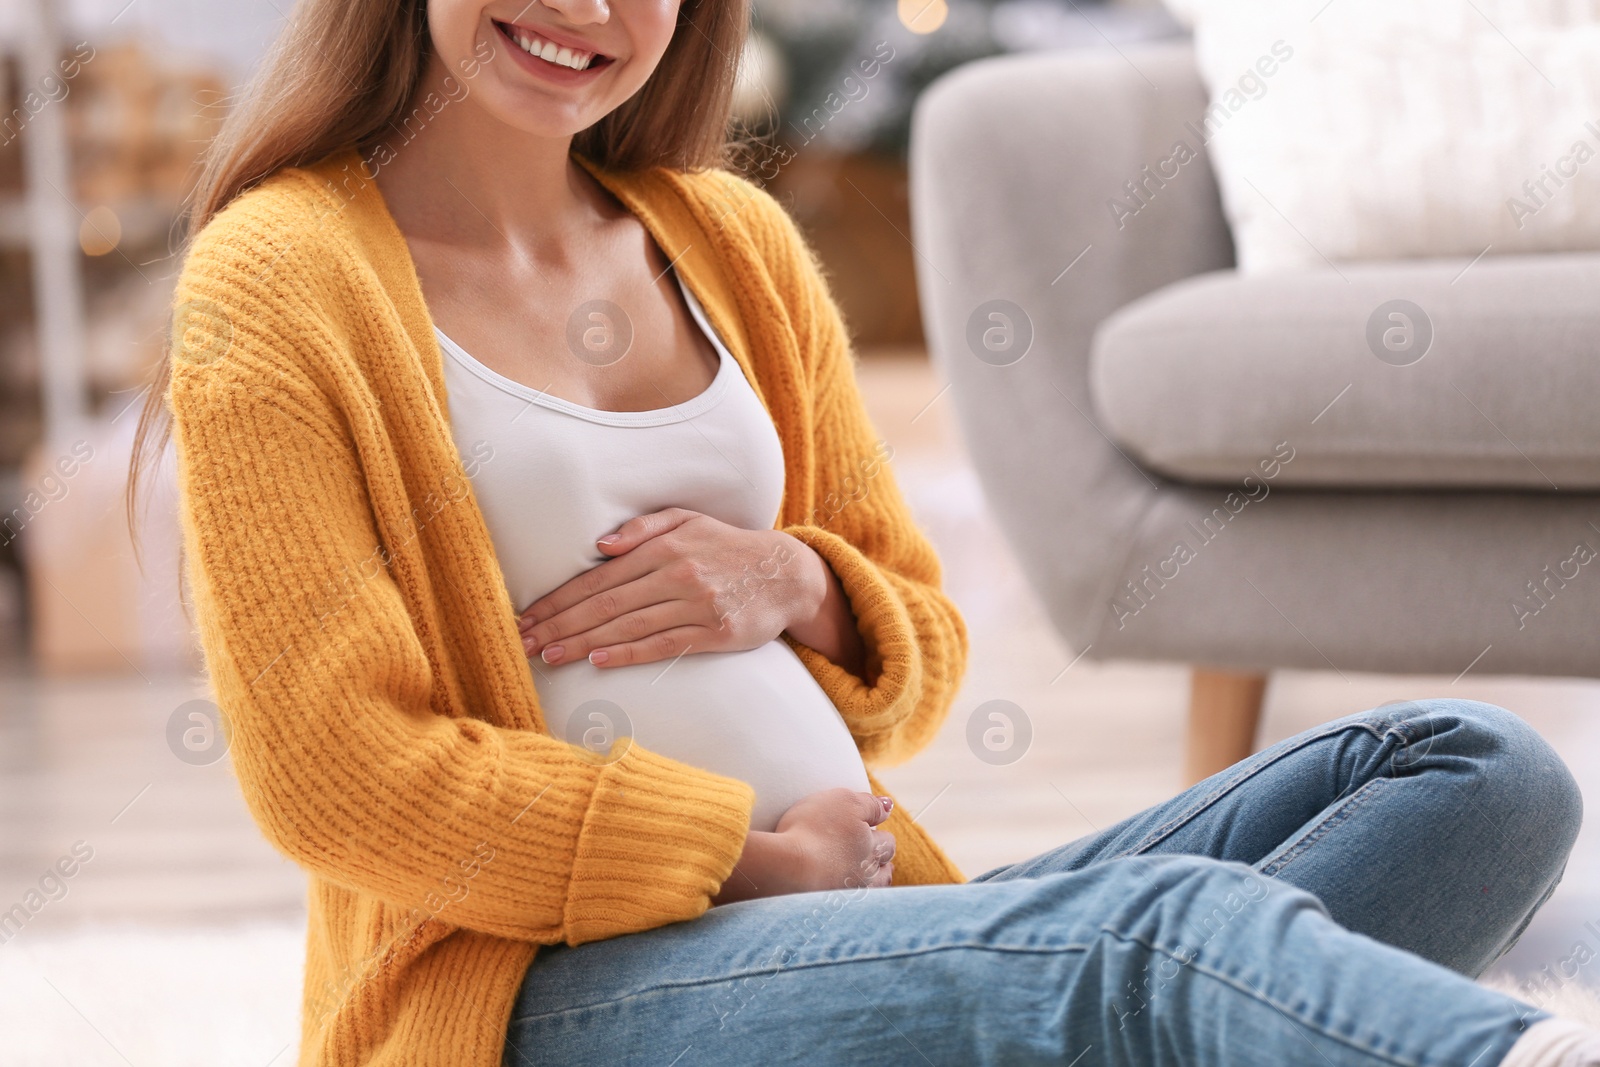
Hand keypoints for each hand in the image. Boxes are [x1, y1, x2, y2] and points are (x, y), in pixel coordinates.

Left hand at [518, 508, 826, 667]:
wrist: (786, 573)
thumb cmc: (727, 547)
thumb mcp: (688, 521)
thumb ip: (644, 528)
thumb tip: (601, 545)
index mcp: (664, 548)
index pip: (599, 578)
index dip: (559, 599)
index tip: (528, 616)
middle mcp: (677, 574)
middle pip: (605, 604)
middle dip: (559, 624)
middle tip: (524, 642)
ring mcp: (697, 605)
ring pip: (628, 626)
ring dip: (583, 642)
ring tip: (549, 656)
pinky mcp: (716, 634)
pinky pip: (663, 645)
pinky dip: (628, 652)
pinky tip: (598, 661)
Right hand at [711, 789, 895, 905]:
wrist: (786, 869)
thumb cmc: (813, 829)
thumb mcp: (843, 801)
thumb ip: (869, 804)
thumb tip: (888, 806)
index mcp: (871, 849)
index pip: (887, 843)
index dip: (881, 836)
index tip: (875, 831)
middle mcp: (865, 876)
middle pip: (883, 872)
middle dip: (882, 863)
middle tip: (879, 859)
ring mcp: (846, 898)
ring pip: (868, 894)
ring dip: (871, 886)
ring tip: (868, 882)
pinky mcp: (827, 914)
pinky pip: (845, 910)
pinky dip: (847, 903)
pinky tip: (841, 901)